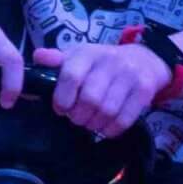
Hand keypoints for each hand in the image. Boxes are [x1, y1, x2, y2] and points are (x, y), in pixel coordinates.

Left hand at [31, 43, 169, 137]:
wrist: (144, 60)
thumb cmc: (102, 63)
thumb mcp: (80, 57)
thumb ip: (57, 60)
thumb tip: (37, 58)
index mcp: (88, 53)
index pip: (71, 76)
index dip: (62, 98)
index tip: (60, 109)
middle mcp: (110, 61)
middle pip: (90, 99)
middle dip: (78, 116)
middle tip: (77, 118)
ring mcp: (129, 76)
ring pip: (107, 111)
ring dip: (94, 124)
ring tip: (90, 123)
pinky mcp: (144, 91)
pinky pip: (124, 120)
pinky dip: (111, 130)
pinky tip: (105, 128)